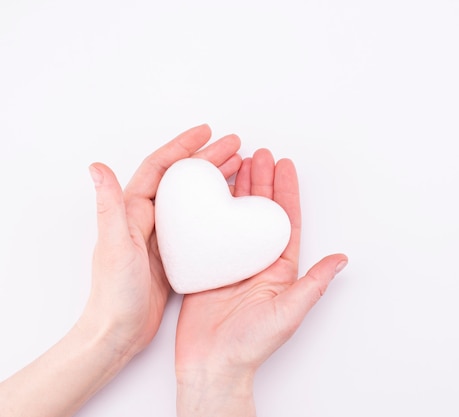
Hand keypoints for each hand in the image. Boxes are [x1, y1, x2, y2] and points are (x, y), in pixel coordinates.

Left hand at [80, 124, 242, 358]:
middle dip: (207, 158)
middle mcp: (145, 218)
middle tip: (235, 146)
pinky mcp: (172, 254)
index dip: (184, 146)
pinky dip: (215, 209)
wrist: (118, 332)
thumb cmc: (114, 294)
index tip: (208, 133)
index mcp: (131, 211)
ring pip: (192, 198)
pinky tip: (231, 209)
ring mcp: (160, 236)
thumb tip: (97, 166)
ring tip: (239, 168)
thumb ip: (109, 206)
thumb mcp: (115, 247)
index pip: (159, 167)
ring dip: (213, 180)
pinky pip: (198, 223)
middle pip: (181, 178)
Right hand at [175, 149, 347, 415]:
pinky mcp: (208, 268)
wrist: (212, 365)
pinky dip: (210, 211)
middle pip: (261, 213)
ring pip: (236, 218)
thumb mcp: (289, 311)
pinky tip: (208, 194)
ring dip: (238, 190)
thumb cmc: (251, 345)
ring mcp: (232, 263)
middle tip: (259, 154)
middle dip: (261, 181)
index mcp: (279, 269)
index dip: (286, 191)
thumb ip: (315, 282)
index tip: (285, 165)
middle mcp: (257, 262)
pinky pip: (210, 233)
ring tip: (237, 162)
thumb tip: (342, 258)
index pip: (286, 221)